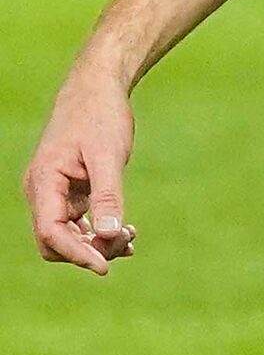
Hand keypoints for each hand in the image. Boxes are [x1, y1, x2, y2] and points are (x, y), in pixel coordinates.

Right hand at [25, 68, 136, 274]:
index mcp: (43, 182)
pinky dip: (97, 229)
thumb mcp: (109, 156)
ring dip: (95, 242)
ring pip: (67, 234)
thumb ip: (108, 195)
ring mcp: (53, 192)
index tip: (105, 267)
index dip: (77, 254)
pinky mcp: (68, 190)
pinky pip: (77, 220)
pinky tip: (125, 232)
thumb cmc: (101, 116)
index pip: (51, 233)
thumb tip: (111, 235)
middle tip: (127, 246)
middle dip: (88, 250)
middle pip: (56, 240)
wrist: (97, 88)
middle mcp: (41, 191)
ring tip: (131, 241)